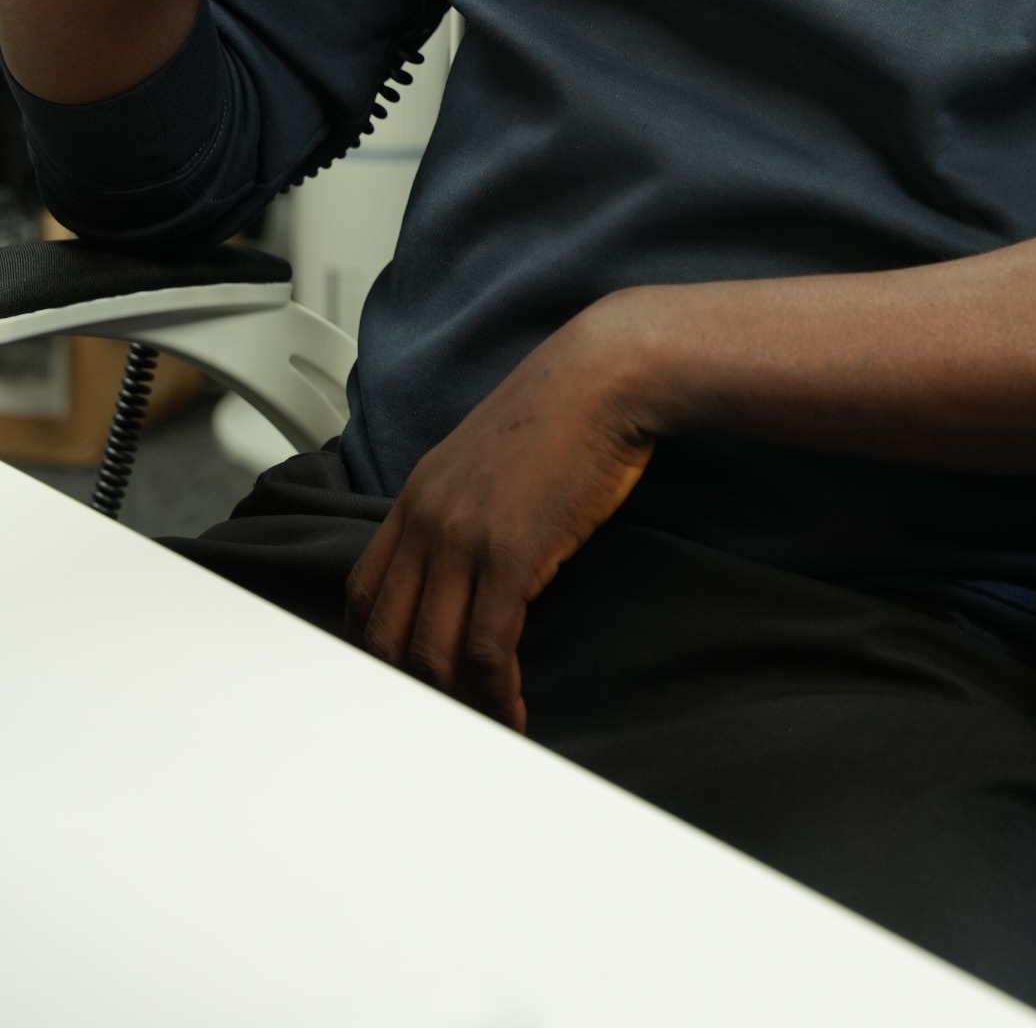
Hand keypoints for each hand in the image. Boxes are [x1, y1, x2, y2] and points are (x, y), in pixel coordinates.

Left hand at [344, 304, 657, 730]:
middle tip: (446, 719)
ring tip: (485, 726)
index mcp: (416, 496)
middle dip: (412, 689)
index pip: (365, 593)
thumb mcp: (489, 457)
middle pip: (388, 635)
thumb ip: (464, 505)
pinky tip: (515, 709)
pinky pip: (485, 648)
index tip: (407, 681)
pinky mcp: (508, 554)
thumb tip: (470, 562)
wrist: (603, 376)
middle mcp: (425, 519)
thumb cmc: (563, 414)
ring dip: (457, 705)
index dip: (378, 648)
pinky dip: (495, 693)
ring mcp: (462, 538)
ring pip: (431, 654)